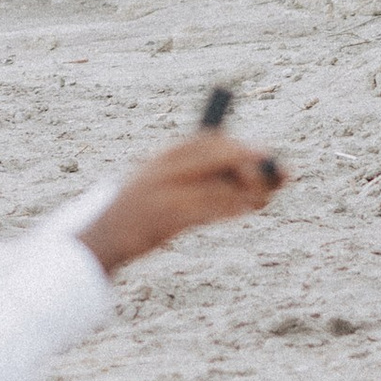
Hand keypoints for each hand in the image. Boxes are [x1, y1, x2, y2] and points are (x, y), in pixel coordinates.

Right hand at [80, 133, 286, 275]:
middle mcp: (164, 168)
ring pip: (218, 182)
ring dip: (248, 189)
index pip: (207, 141)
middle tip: (278, 175)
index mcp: (163, 158)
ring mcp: (164, 191)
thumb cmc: (137, 214)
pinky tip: (247, 209)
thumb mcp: (161, 188)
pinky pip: (208, 207)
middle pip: (217, 155)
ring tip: (265, 199)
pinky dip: (232, 207)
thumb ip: (194, 178)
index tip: (266, 154)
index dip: (241, 146)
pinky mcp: (166, 216)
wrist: (101, 239)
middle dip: (251, 163)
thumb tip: (244, 179)